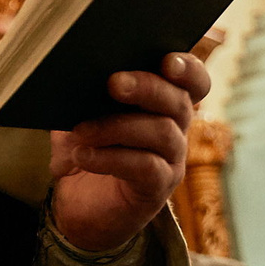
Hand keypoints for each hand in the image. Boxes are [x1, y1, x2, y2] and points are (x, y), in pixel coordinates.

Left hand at [47, 51, 208, 252]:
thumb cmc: (83, 150)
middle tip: (112, 83)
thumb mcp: (78, 116)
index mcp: (162, 103)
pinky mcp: (158, 188)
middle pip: (179, 101)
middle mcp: (175, 128)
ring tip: (81, 130)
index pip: (193, 81)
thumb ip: (82, 93)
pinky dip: (110, 158)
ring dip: (117, 126)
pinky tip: (82, 156)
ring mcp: (171, 160)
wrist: (77, 206)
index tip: (166, 59)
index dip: (188, 68)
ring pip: (162, 132)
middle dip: (147, 87)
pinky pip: (146, 167)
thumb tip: (70, 68)